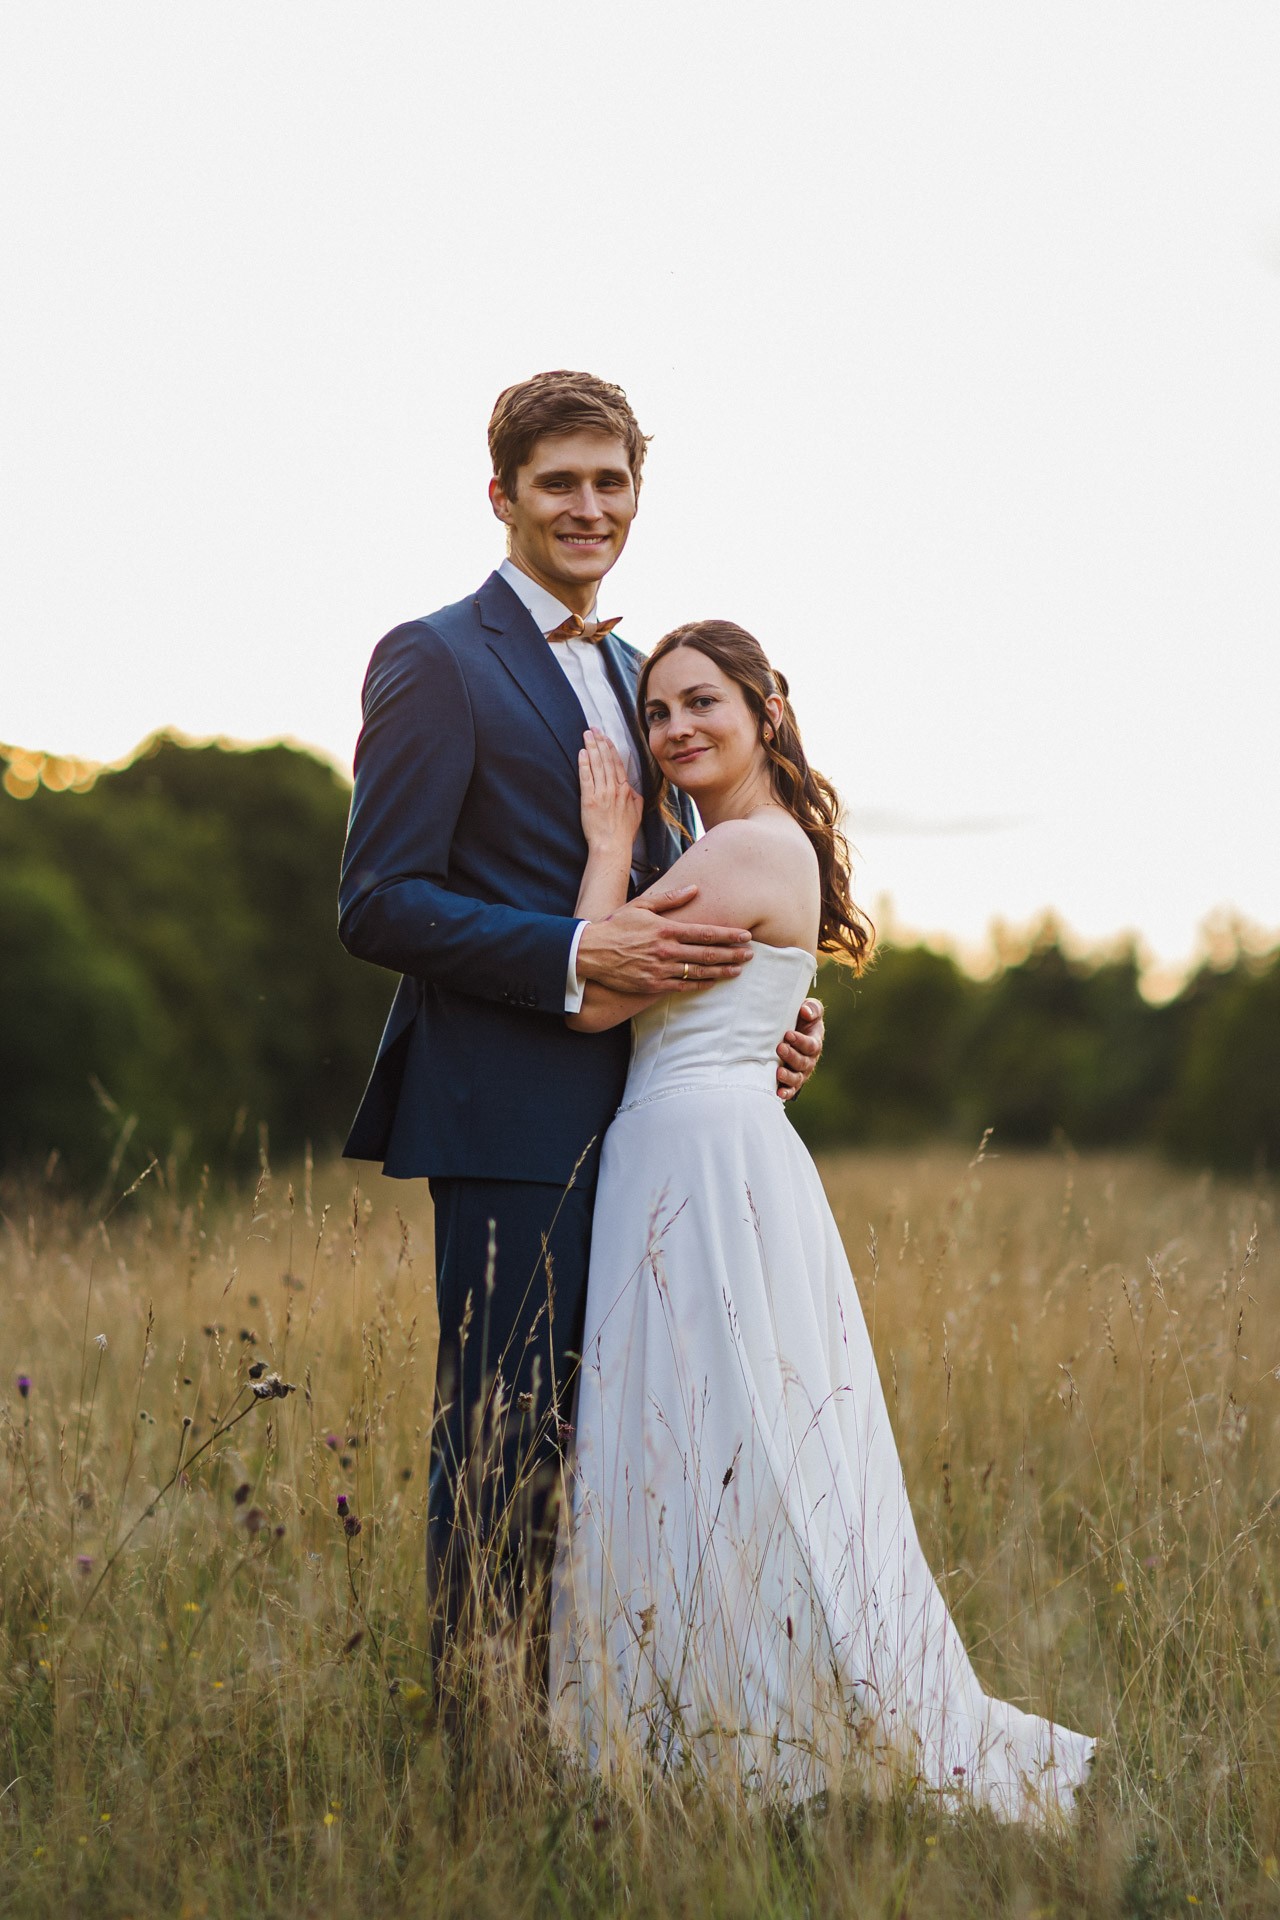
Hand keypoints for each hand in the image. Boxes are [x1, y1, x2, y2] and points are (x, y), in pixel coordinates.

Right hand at [576, 886, 753, 995]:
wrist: (589, 953)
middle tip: (751, 954)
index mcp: (666, 929)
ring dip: (721, 971)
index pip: (706, 933)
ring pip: (698, 972)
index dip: (729, 935)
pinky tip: (712, 981)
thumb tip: (695, 888)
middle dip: (732, 954)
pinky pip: (682, 987)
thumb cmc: (615, 926)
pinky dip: (700, 984)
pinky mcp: (652, 986)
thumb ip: (670, 899)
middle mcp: (666, 951)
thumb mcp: (641, 905)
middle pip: (708, 954)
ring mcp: (660, 970)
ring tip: (738, 970)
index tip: (746, 936)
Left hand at [579, 729, 641, 855]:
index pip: (617, 764)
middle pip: (606, 760)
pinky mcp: (589, 800)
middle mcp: (614, 788)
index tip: (605, 737)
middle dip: (599, 742)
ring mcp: (602, 793)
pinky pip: (586, 778)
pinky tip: (581, 753)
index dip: (610, 748)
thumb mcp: (637, 811)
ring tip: (586, 735)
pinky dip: (584, 764)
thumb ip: (634, 796)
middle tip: (593, 729)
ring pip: (597, 765)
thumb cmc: (624, 832)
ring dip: (591, 748)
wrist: (612, 846)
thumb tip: (630, 788)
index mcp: (625, 789)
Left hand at [776, 996, 823, 1101]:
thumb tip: (805, 1012)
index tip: (788, 1034)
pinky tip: (779, 1093)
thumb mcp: (808, 1010)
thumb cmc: (799, 1019)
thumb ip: (812, 1008)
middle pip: (803, 1062)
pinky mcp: (791, 1081)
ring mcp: (800, 1072)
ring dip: (788, 1076)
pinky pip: (790, 1089)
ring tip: (779, 1072)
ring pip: (797, 1077)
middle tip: (780, 1048)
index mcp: (814, 1042)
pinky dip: (786, 1092)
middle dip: (792, 1056)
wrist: (787, 1032)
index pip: (811, 1045)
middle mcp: (809, 1059)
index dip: (801, 1041)